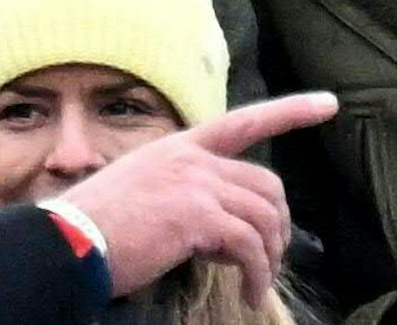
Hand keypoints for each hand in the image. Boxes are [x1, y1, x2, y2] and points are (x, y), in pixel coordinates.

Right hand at [59, 92, 338, 307]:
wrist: (68, 242)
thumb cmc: (98, 228)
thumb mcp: (144, 192)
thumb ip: (186, 196)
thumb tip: (223, 233)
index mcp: (179, 148)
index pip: (243, 122)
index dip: (290, 111)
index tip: (327, 104)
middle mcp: (191, 158)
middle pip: (265, 184)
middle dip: (278, 223)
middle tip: (268, 256)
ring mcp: (195, 183)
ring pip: (263, 216)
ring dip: (268, 256)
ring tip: (256, 282)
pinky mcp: (196, 216)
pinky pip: (249, 245)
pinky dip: (257, 274)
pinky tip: (248, 292)